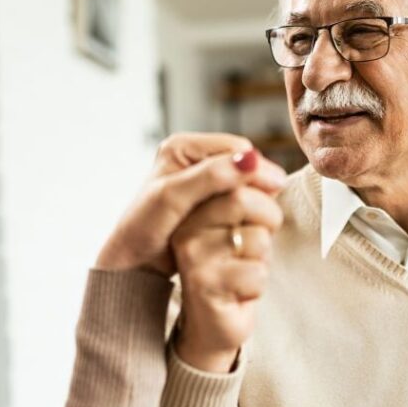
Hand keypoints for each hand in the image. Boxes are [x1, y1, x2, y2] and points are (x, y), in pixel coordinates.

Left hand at [96, 133, 284, 275]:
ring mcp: (198, 178)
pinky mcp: (204, 199)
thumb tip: (250, 160)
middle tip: (272, 205)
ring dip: (252, 197)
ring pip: (241, 182)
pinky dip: (243, 209)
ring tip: (262, 215)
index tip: (276, 188)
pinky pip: (235, 198)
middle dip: (255, 184)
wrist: (131, 260)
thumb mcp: (175, 198)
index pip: (236, 148)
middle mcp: (190, 157)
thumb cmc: (145, 228)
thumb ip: (211, 176)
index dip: (257, 168)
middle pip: (241, 164)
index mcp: (181, 146)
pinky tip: (247, 222)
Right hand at [171, 158, 286, 372]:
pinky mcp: (205, 284)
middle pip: (243, 199)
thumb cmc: (232, 267)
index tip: (268, 203)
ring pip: (257, 239)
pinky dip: (257, 285)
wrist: (212, 323)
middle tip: (261, 239)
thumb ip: (250, 194)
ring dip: (263, 259)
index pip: (235, 174)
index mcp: (192, 205)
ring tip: (242, 270)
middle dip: (268, 220)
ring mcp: (193, 256)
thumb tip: (273, 175)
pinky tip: (238, 292)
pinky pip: (256, 273)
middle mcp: (186, 226)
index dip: (264, 188)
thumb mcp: (239, 224)